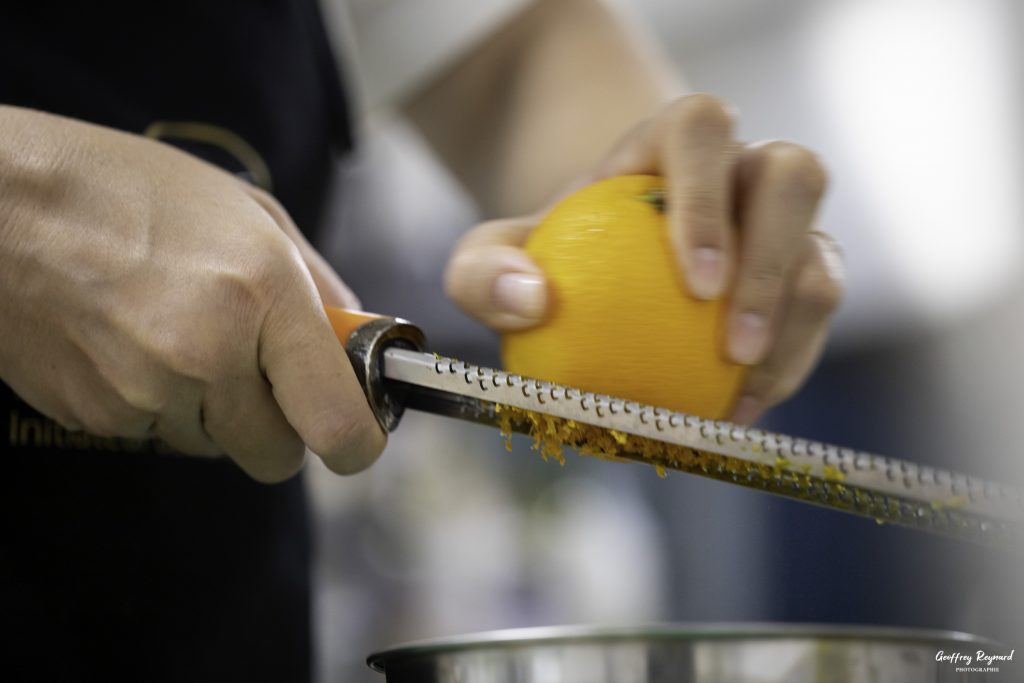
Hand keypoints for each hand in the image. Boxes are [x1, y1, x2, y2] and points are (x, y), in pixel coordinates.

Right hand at [0, 106, 384, 480]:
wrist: (2, 204)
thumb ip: (318, 282)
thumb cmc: (132, 192)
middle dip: (279, 428)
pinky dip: (158, 405)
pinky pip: (157, 435)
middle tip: (260, 377)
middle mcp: (209, 354)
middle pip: (277, 456)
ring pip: (215, 446)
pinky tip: (132, 345)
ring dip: (214, 412)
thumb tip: (356, 337)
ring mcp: (147, 392)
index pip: (335, 422)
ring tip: (178, 337)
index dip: (357, 444)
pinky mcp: (96, 415)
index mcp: (264, 295)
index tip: (357, 438)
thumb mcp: (248, 211)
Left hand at [444, 94, 842, 423]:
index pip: (702, 131)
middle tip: (732, 347)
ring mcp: (786, 221)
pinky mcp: (804, 274)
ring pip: (822, 257)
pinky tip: (738, 413)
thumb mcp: (495, 254)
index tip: (694, 282)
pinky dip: (786, 368)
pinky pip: (815, 318)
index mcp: (676, 139)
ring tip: (739, 397)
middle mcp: (744, 167)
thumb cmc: (555, 253)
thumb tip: (529, 300)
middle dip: (773, 260)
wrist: (606, 265)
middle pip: (795, 176)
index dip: (708, 196)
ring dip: (793, 332)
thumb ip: (485, 268)